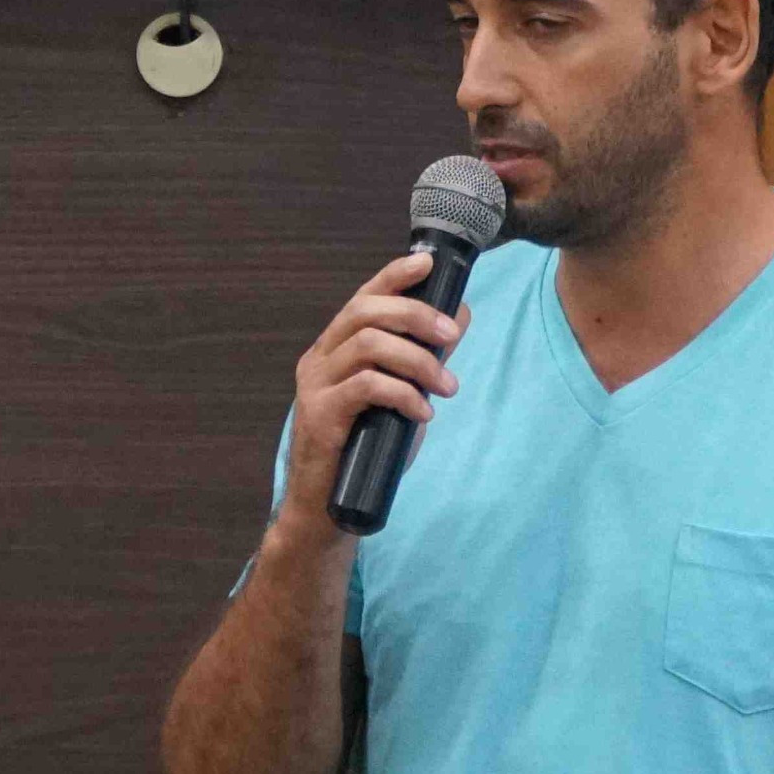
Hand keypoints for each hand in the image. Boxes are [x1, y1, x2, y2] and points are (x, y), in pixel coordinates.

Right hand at [280, 251, 461, 525]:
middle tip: (450, 336)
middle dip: (415, 315)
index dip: (394, 275)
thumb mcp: (401, 397)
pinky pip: (366, 387)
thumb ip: (423, 357)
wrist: (327, 509)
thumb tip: (459, 315)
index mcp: (336, 348)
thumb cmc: (365, 450)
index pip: (362, 296)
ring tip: (446, 386)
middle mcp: (320, 358)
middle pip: (365, 312)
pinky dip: (403, 394)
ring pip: (368, 345)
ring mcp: (315, 385)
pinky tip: (423, 412)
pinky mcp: (319, 414)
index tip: (428, 263)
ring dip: (418, 360)